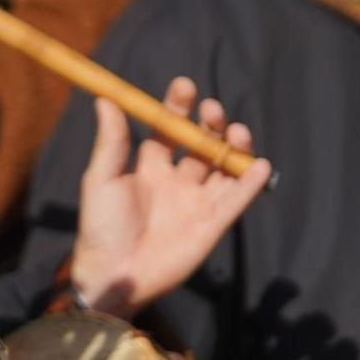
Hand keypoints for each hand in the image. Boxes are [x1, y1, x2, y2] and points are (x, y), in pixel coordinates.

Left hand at [70, 77, 271, 317]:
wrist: (113, 273)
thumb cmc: (101, 226)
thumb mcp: (101, 178)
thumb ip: (111, 141)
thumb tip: (106, 99)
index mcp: (148, 167)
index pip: (168, 130)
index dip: (177, 108)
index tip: (184, 87)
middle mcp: (176, 181)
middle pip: (201, 145)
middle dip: (210, 124)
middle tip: (212, 109)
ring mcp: (195, 202)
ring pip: (222, 168)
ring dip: (233, 147)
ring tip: (236, 131)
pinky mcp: (211, 225)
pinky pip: (235, 201)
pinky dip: (249, 183)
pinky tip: (258, 164)